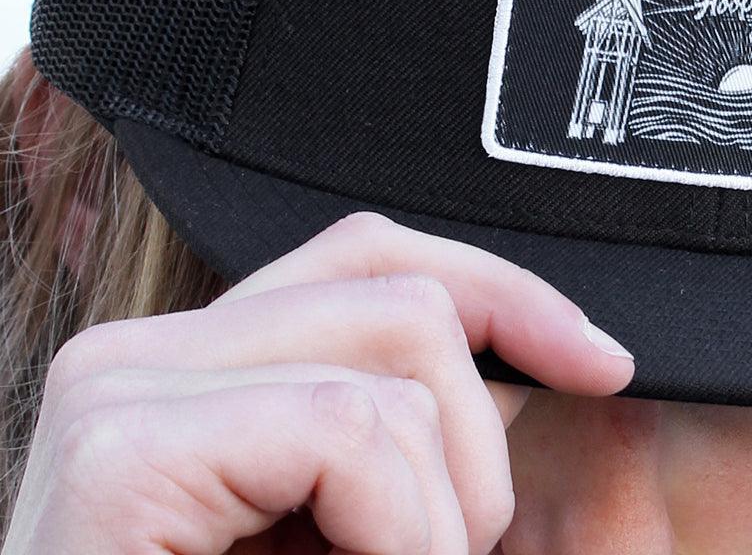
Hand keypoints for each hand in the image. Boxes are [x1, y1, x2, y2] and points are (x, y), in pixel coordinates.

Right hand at [1, 212, 634, 553]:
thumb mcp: (355, 529)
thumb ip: (417, 435)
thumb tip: (581, 358)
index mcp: (195, 367)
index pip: (372, 258)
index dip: (501, 294)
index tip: (599, 364)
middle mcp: (139, 355)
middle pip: (403, 298)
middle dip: (477, 441)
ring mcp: (118, 390)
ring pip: (395, 364)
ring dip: (442, 512)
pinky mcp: (122, 455)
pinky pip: (348, 431)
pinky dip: (405, 532)